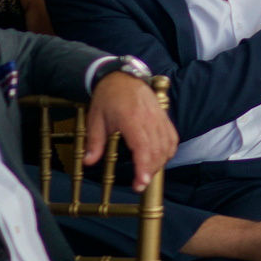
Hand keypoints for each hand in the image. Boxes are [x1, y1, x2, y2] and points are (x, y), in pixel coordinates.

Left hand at [87, 68, 175, 187]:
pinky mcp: (164, 116)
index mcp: (131, 119)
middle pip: (157, 150)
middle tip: (139, 184)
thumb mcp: (95, 119)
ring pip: (167, 146)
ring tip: (147, 172)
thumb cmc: (107, 97)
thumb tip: (89, 162)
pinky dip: (168, 151)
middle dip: (150, 171)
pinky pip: (172, 137)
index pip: (143, 147)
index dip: (144, 167)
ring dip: (160, 162)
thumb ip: (94, 142)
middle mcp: (149, 119)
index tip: (140, 183)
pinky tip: (160, 158)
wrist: (121, 76)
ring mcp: (159, 117)